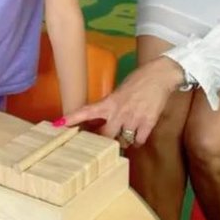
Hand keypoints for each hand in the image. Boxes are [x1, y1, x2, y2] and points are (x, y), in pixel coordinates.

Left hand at [60, 57, 182, 146]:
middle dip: (104, 141)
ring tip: (125, 135)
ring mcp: (133, 118)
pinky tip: (138, 135)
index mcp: (109, 103)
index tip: (58, 124)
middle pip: (105, 136)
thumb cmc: (138, 81)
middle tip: (103, 144)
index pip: (86, 111)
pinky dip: (137, 140)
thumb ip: (110, 107)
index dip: (72, 118)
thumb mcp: (118, 92)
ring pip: (123, 141)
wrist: (161, 75)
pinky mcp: (148, 122)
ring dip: (123, 141)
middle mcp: (119, 112)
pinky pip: (138, 140)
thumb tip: (102, 121)